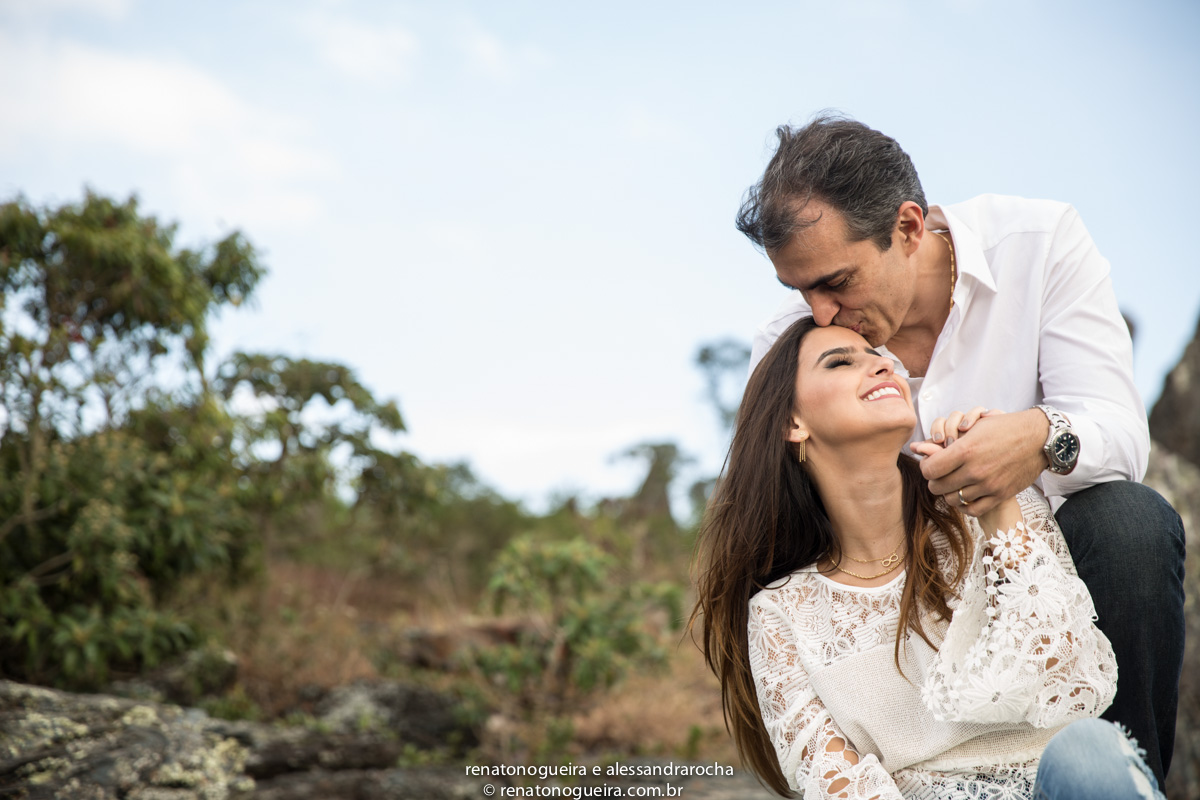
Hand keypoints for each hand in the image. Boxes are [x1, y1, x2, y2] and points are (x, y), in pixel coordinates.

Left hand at [909, 407, 1048, 515]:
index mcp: (965, 450)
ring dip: (949, 492)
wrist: (1039, 439)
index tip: (929, 464)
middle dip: (934, 481)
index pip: (929, 469)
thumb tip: (918, 447)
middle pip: (938, 487)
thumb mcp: (975, 427)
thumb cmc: (1004, 428)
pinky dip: (964, 505)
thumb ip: (948, 439)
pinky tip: (965, 495)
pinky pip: (972, 509)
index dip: (925, 467)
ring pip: (953, 499)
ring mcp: (988, 485)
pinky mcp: (1000, 495)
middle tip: (939, 475)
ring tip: (952, 484)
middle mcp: (975, 470)